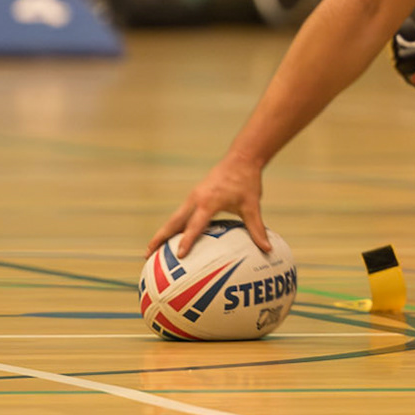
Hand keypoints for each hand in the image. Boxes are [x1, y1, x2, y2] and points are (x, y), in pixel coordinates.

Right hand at [149, 154, 270, 258]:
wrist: (241, 159)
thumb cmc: (247, 182)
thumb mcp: (253, 205)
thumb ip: (257, 228)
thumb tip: (267, 248)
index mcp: (209, 202)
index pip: (194, 225)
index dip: (187, 240)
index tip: (179, 256)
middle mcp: (196, 199)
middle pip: (173, 222)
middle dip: (160, 238)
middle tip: (148, 255)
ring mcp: (193, 196)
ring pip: (174, 218)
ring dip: (163, 232)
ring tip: (151, 249)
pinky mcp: (194, 195)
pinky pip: (180, 213)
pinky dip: (172, 225)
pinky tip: (170, 237)